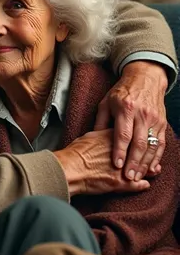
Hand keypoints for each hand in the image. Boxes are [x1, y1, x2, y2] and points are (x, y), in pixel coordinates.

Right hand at [54, 129, 151, 196]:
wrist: (69, 169)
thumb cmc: (75, 153)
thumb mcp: (89, 136)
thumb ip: (101, 134)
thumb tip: (104, 133)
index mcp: (114, 138)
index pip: (132, 137)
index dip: (138, 141)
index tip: (142, 142)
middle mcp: (122, 152)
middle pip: (140, 153)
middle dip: (147, 156)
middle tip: (153, 158)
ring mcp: (122, 168)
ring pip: (140, 169)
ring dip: (147, 171)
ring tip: (153, 171)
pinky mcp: (119, 183)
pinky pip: (135, 185)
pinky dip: (141, 186)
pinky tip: (145, 185)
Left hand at [94, 61, 167, 180]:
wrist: (146, 77)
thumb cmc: (121, 91)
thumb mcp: (106, 103)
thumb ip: (100, 122)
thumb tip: (93, 141)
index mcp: (126, 108)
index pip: (123, 133)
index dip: (120, 151)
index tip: (117, 165)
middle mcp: (142, 114)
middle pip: (139, 143)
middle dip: (134, 162)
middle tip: (128, 177)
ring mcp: (154, 119)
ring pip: (152, 145)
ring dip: (145, 163)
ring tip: (138, 176)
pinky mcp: (162, 122)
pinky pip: (161, 143)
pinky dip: (157, 157)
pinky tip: (151, 168)